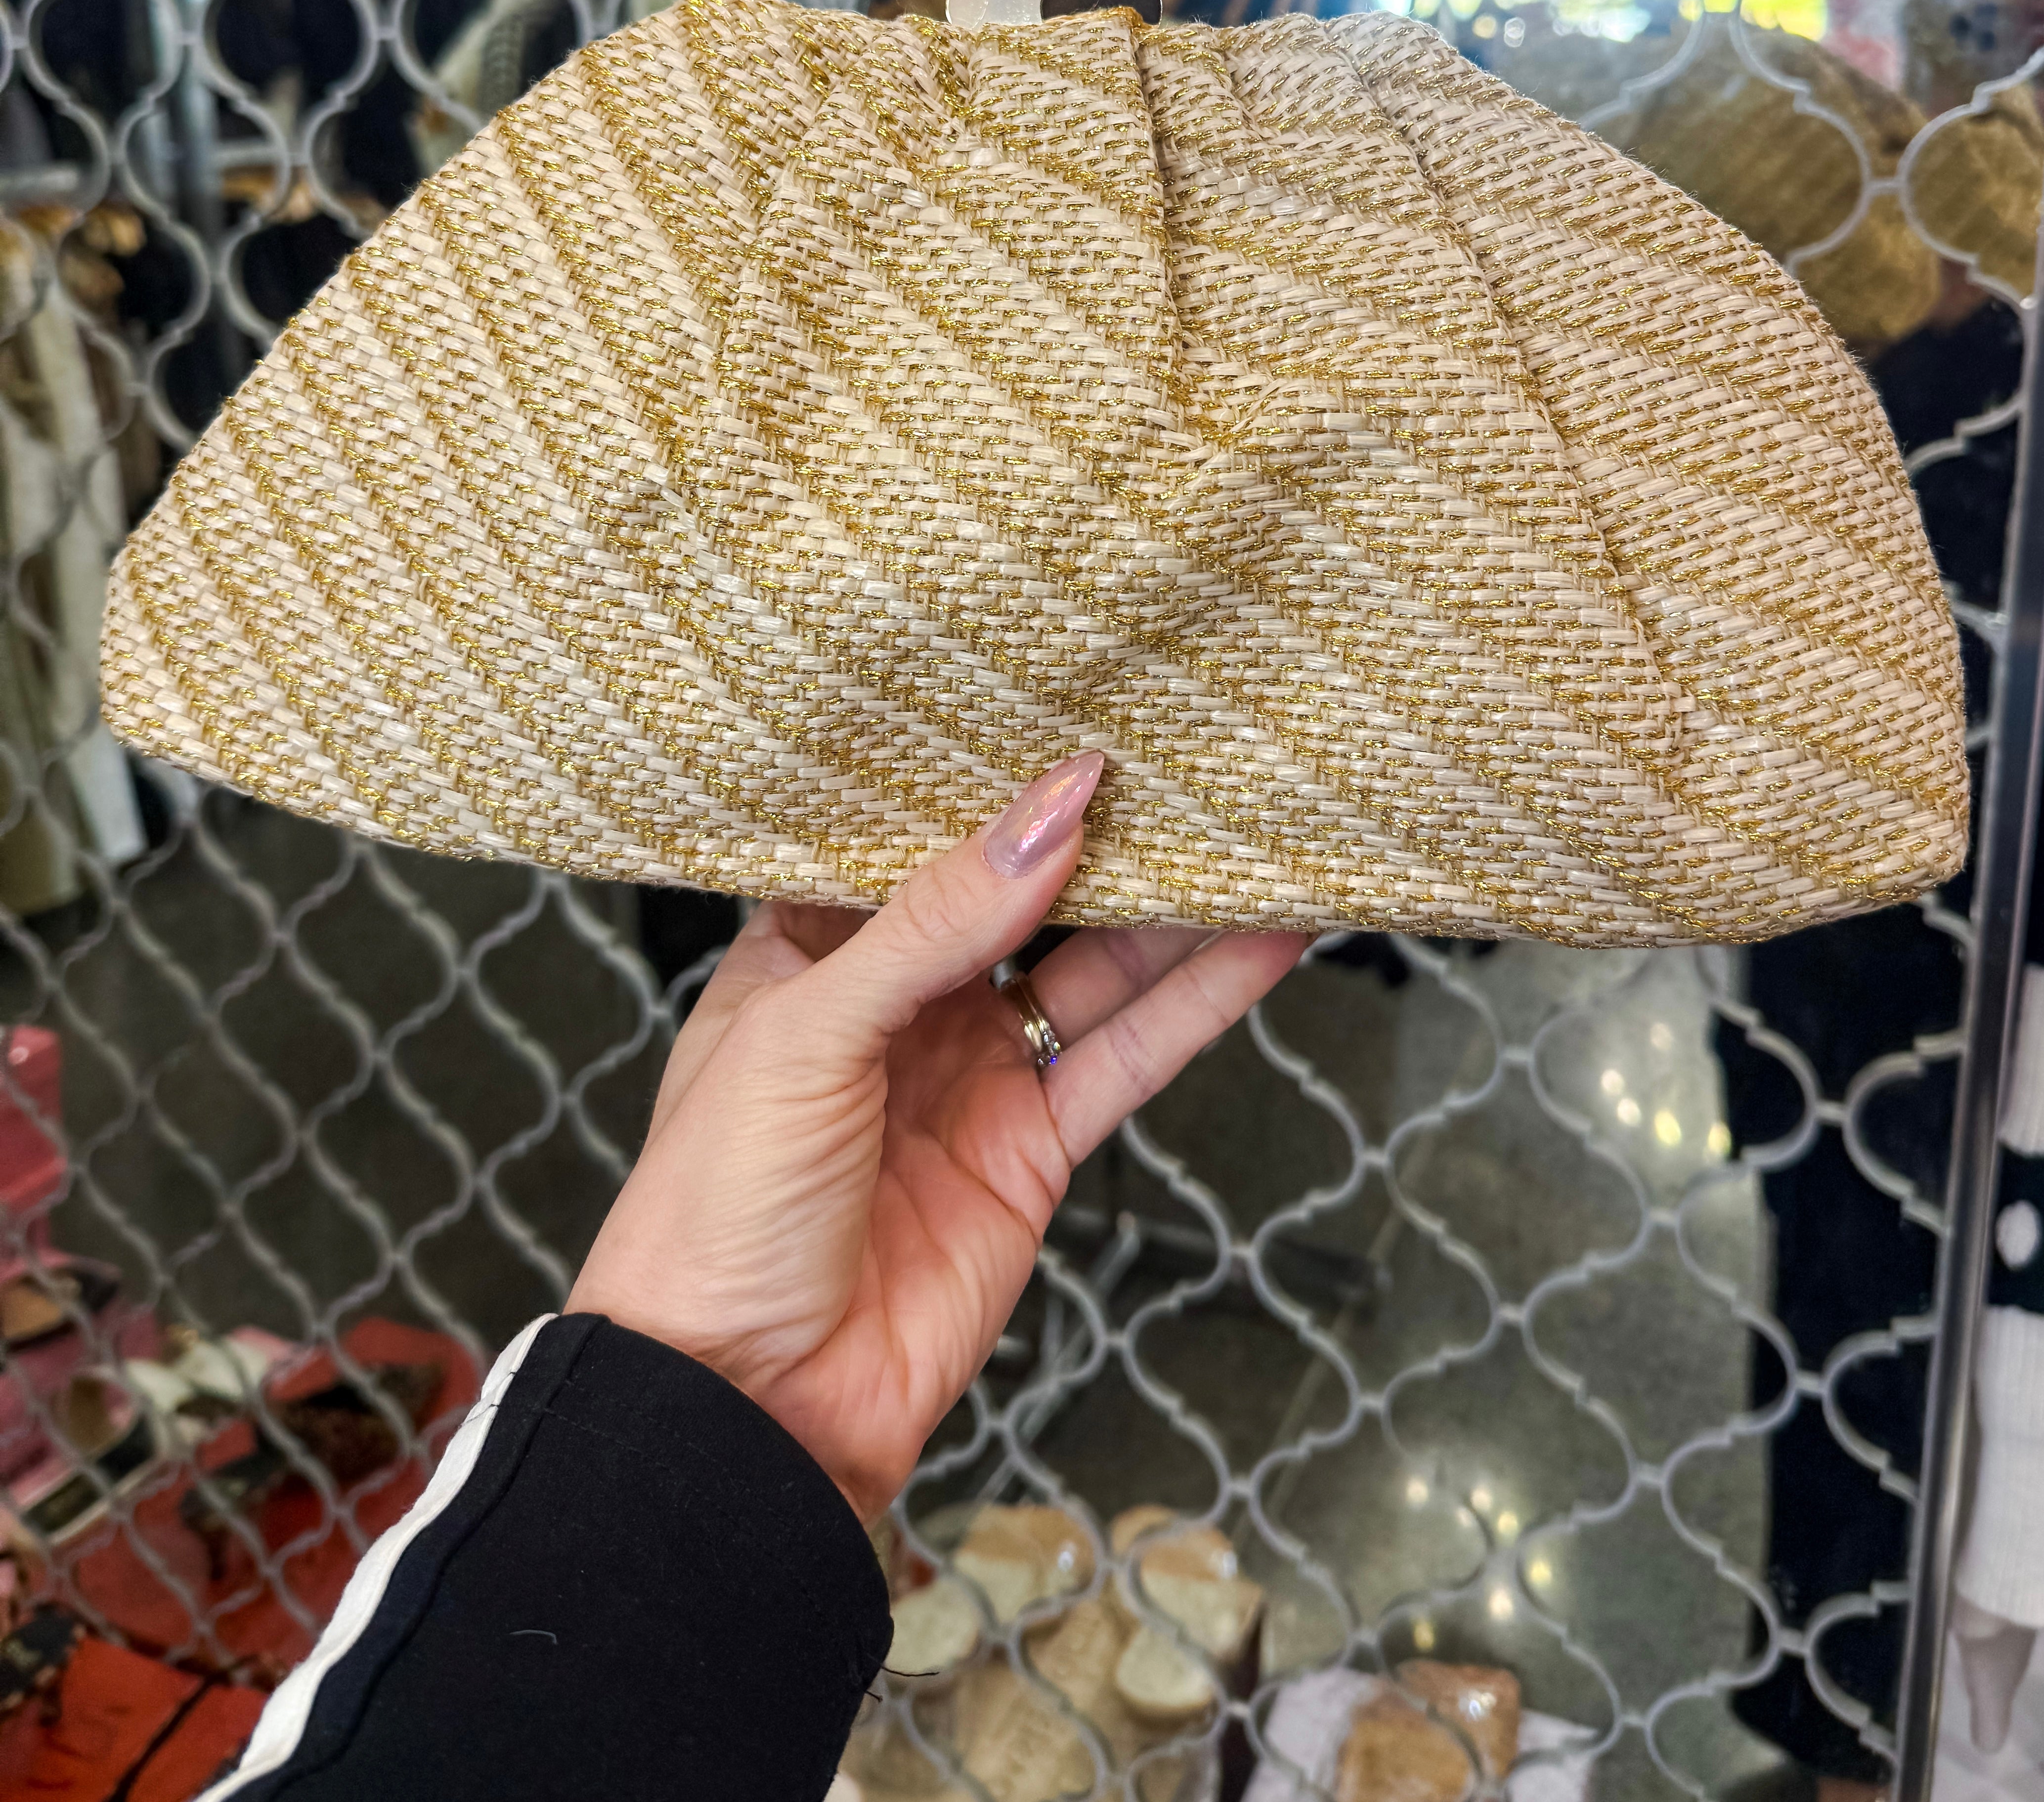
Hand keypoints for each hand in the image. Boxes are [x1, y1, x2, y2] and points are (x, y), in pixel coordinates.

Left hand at [567, 754, 1306, 1522]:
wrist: (743, 1404)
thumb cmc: (714, 1207)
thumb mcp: (808, 1030)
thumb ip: (936, 921)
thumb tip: (1051, 810)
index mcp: (805, 951)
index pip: (907, 838)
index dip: (979, 778)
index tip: (1062, 702)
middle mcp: (896, 1000)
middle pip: (1017, 896)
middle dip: (1095, 834)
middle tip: (1185, 751)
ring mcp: (971, 1072)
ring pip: (1092, 968)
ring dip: (1173, 910)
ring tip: (1256, 829)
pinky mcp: (1033, 1147)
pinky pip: (1127, 1055)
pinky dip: (1201, 1001)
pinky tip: (1265, 939)